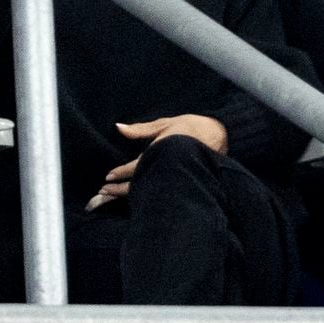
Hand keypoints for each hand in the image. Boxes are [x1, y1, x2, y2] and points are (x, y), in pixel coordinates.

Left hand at [86, 115, 227, 206]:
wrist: (221, 136)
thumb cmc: (193, 128)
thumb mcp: (167, 123)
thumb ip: (142, 129)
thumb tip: (119, 128)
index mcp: (161, 152)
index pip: (137, 167)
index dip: (121, 174)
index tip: (107, 178)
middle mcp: (166, 168)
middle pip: (139, 183)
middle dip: (120, 190)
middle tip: (102, 194)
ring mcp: (174, 176)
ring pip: (148, 189)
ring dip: (129, 195)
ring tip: (112, 198)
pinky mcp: (181, 181)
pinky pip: (159, 190)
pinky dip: (144, 195)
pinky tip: (136, 198)